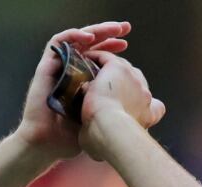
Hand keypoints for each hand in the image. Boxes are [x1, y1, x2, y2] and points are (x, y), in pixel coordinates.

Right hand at [13, 21, 130, 160]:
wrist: (48, 143)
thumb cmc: (71, 138)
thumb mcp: (105, 123)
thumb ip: (127, 111)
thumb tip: (156, 107)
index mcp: (84, 84)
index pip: (98, 59)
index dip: (112, 50)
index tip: (125, 45)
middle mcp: (71, 73)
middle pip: (90, 47)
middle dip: (107, 35)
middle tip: (124, 29)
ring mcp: (58, 69)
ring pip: (76, 40)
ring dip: (95, 31)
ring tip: (111, 29)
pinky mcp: (46, 67)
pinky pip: (58, 42)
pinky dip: (73, 36)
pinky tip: (89, 38)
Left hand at [77, 52, 165, 160]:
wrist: (108, 128)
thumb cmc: (107, 144)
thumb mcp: (110, 148)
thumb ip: (107, 146)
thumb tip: (98, 153)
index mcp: (148, 115)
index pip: (156, 108)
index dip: (146, 107)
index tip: (133, 110)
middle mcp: (145, 95)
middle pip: (136, 84)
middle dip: (122, 86)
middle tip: (103, 90)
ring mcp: (134, 79)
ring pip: (121, 69)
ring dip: (108, 72)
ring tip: (90, 76)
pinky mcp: (118, 68)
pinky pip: (106, 58)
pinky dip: (95, 60)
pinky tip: (82, 64)